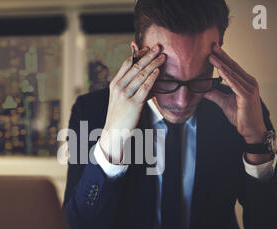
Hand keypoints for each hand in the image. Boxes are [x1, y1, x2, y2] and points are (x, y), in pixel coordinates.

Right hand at [100, 44, 165, 162]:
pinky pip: (144, 87)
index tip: (148, 48)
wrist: (113, 133)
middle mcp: (118, 87)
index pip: (127, 64)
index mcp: (114, 84)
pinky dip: (152, 78)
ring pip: (141, 75)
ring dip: (153, 64)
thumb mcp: (121, 99)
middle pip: (135, 66)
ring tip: (163, 57)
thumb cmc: (120, 116)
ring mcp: (125, 95)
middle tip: (159, 47)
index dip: (138, 54)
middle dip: (148, 55)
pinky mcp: (133, 104)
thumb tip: (147, 80)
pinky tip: (158, 71)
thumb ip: (131, 87)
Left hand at [204, 44, 266, 143]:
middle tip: (212, 46)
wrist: (251, 130)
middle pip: (233, 67)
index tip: (213, 50)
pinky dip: (226, 76)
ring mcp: (250, 88)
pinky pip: (234, 84)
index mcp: (246, 82)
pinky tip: (219, 70)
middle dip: (221, 56)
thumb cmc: (241, 116)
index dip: (223, 58)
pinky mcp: (247, 96)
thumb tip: (204, 90)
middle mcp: (250, 82)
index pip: (232, 67)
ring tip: (211, 56)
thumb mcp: (224, 103)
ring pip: (232, 74)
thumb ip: (215, 94)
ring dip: (221, 64)